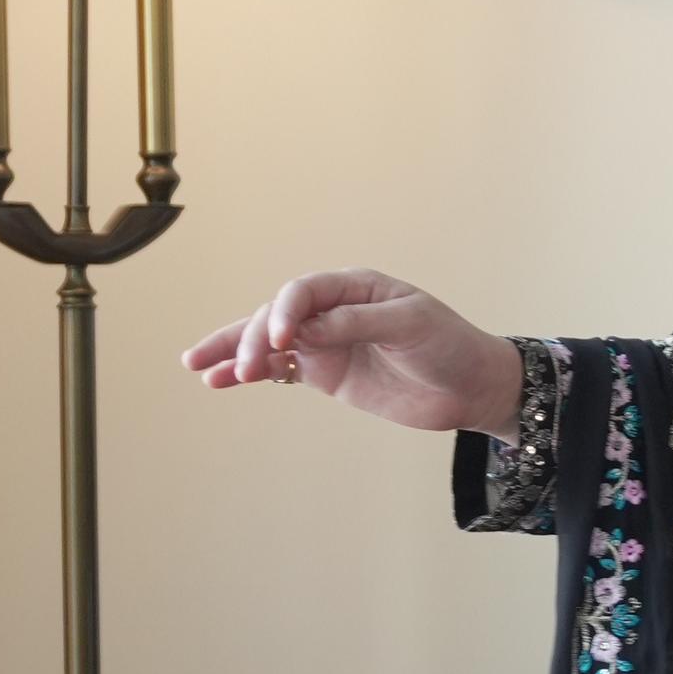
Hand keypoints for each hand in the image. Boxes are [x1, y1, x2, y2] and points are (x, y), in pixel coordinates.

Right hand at [183, 274, 525, 439]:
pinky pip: (279, 370)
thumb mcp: (410, 327)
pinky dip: (249, 374)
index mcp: (354, 286)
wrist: (472, 387)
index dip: (285, 312)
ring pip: (267, 341)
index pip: (304, 291)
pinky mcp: (325, 372)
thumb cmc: (449, 346)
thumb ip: (355, 325)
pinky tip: (218, 381)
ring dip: (235, 352)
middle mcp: (333, 309)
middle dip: (254, 339)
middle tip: (246, 369)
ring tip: (201, 370)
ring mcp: (326, 341)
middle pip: (276, 316)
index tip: (280, 341)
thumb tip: (303, 332)